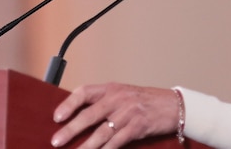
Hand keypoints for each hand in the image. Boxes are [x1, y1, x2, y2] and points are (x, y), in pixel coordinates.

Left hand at [51, 83, 178, 147]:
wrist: (173, 105)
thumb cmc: (146, 101)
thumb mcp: (124, 94)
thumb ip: (104, 102)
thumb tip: (80, 116)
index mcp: (111, 89)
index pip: (84, 92)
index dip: (68, 104)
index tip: (57, 117)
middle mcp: (118, 99)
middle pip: (89, 115)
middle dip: (70, 130)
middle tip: (56, 141)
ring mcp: (127, 113)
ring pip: (101, 132)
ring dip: (85, 146)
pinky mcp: (137, 127)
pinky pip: (117, 142)